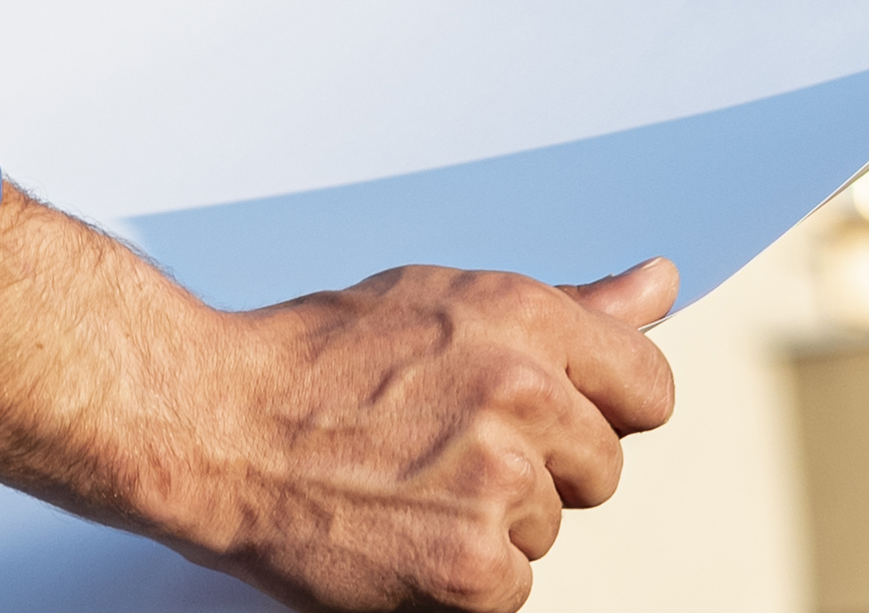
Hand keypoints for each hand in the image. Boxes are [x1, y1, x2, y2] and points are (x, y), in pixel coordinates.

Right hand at [0, 189, 677, 610]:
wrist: (210, 423)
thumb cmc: (314, 360)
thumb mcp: (441, 301)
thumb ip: (568, 306)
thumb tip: (657, 285)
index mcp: (521, 318)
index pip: (647, 387)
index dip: (598, 409)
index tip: (545, 419)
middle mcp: (522, 393)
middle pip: (600, 470)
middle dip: (538, 470)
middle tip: (442, 450)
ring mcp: (500, 484)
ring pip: (550, 531)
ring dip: (491, 523)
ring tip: (405, 486)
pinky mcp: (474, 570)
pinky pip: (512, 590)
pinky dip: (458, 578)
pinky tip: (398, 534)